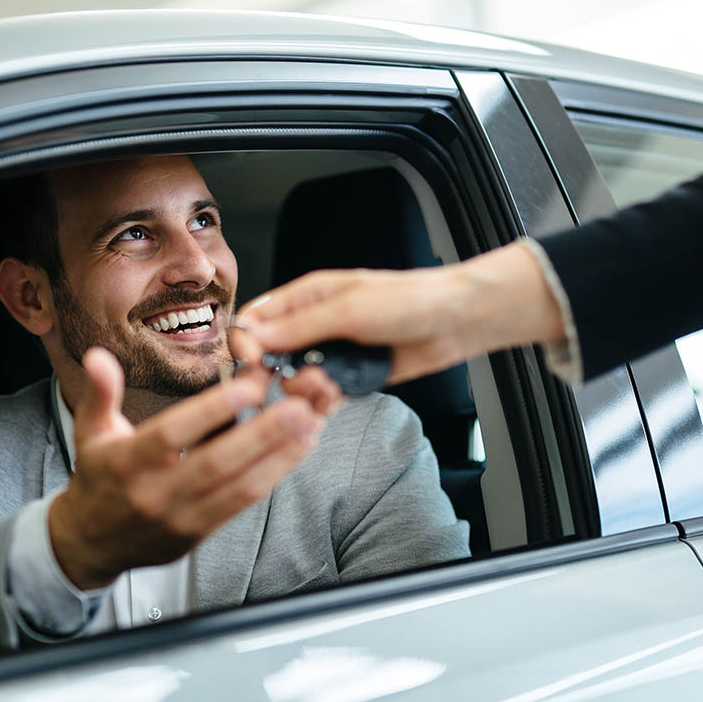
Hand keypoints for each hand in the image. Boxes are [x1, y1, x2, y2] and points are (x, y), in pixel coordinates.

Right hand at [48, 347, 329, 589]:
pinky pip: (242, 504)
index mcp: (127, 463)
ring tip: (310, 423)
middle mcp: (156, 493)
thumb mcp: (90, 430)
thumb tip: (99, 356)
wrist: (92, 543)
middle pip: (216, 463)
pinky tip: (297, 450)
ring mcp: (181, 518)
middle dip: (262, 434)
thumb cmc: (98, 477)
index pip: (172, 434)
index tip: (247, 386)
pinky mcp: (200, 533)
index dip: (211, 411)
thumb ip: (100, 392)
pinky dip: (273, 475)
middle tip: (298, 405)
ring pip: (238, 487)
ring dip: (279, 455)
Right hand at [232, 267, 466, 384]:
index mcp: (306, 297)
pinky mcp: (350, 377)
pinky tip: (334, 400)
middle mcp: (313, 325)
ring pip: (294, 380)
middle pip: (270, 355)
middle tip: (292, 384)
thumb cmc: (409, 300)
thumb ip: (300, 326)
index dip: (247, 343)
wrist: (455, 321)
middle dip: (275, 374)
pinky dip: (323, 404)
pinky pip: (322, 396)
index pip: (256, 319)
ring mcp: (331, 353)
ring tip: (328, 387)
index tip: (254, 364)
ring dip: (304, 391)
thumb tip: (254, 337)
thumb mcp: (349, 309)